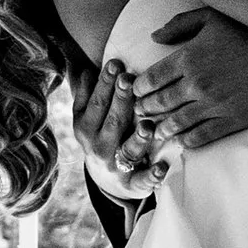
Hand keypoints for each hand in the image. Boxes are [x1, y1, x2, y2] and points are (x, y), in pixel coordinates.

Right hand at [74, 57, 150, 189]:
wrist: (106, 181)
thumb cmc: (101, 137)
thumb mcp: (87, 119)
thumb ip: (86, 95)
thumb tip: (85, 70)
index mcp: (85, 128)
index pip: (96, 104)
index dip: (105, 83)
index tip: (115, 63)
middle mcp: (98, 147)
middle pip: (113, 121)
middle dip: (121, 99)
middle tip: (129, 79)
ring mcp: (115, 166)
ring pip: (128, 150)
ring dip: (138, 138)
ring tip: (148, 125)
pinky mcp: (131, 184)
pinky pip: (142, 180)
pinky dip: (152, 175)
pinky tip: (162, 167)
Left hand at [127, 10, 247, 164]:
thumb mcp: (213, 17)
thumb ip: (180, 24)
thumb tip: (154, 36)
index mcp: (189, 57)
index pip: (152, 79)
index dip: (139, 88)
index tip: (135, 92)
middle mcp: (197, 84)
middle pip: (160, 103)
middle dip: (145, 110)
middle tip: (140, 113)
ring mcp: (215, 105)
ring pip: (177, 123)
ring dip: (162, 129)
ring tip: (155, 131)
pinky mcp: (233, 120)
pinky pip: (202, 136)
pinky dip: (187, 141)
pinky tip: (182, 142)